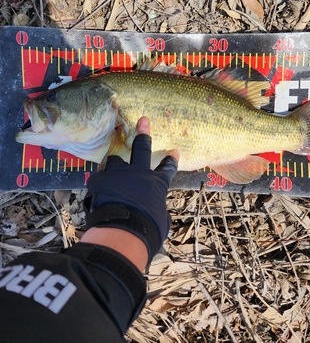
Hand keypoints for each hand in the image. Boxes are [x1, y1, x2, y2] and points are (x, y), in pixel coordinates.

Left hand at [84, 117, 178, 263]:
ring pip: (115, 160)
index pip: (167, 169)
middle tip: (143, 120)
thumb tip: (155, 213)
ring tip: (110, 167)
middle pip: (142, 147)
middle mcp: (138, 173)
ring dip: (114, 163)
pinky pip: (97, 179)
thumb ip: (157, 210)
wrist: (124, 230)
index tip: (174, 151)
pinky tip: (95, 189)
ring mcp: (118, 174)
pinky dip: (97, 184)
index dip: (171, 160)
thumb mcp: (160, 221)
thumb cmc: (148, 229)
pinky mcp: (100, 180)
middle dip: (144, 132)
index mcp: (156, 184)